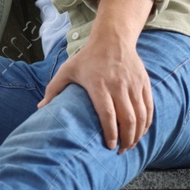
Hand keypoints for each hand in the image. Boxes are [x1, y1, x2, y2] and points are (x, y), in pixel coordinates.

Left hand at [37, 34, 152, 152]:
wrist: (113, 38)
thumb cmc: (87, 58)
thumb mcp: (67, 70)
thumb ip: (53, 89)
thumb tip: (40, 109)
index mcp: (99, 85)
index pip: (108, 114)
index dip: (110, 133)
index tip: (109, 146)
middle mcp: (118, 85)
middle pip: (127, 118)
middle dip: (126, 139)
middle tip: (120, 151)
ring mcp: (133, 84)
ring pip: (140, 115)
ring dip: (137, 134)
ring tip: (130, 145)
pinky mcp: (143, 82)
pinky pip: (149, 107)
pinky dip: (146, 122)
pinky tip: (141, 132)